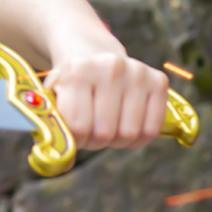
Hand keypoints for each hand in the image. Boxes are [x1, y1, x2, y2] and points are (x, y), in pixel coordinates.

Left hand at [42, 51, 169, 150]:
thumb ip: (53, 123)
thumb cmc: (71, 82)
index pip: (78, 126)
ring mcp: (137, 72)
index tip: (74, 131)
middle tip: (90, 129)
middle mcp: (110, 67)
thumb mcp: (53, 95)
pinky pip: (152, 129)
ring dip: (116, 141)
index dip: (76, 138)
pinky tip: (125, 125)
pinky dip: (138, 138)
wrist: (90, 51)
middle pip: (104, 133)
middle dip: (95, 140)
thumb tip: (62, 160)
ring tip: (106, 125)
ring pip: (129, 134)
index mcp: (78, 70)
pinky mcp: (158, 80)